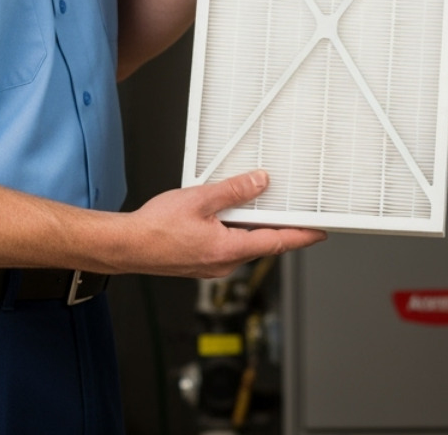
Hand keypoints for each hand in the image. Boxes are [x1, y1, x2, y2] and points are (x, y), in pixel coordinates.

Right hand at [124, 169, 325, 278]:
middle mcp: (223, 263)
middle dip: (277, 227)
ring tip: (256, 205)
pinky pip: (227, 245)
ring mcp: (212, 265)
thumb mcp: (199, 199)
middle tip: (293, 211)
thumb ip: (233, 190)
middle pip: (262, 243)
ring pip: (243, 244)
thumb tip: (259, 182)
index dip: (302, 236)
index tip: (320, 232)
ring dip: (252, 227)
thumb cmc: (155, 229)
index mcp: (228, 249)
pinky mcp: (201, 262)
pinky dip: (234, 231)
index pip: (277, 242)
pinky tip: (227, 216)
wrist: (126, 246)